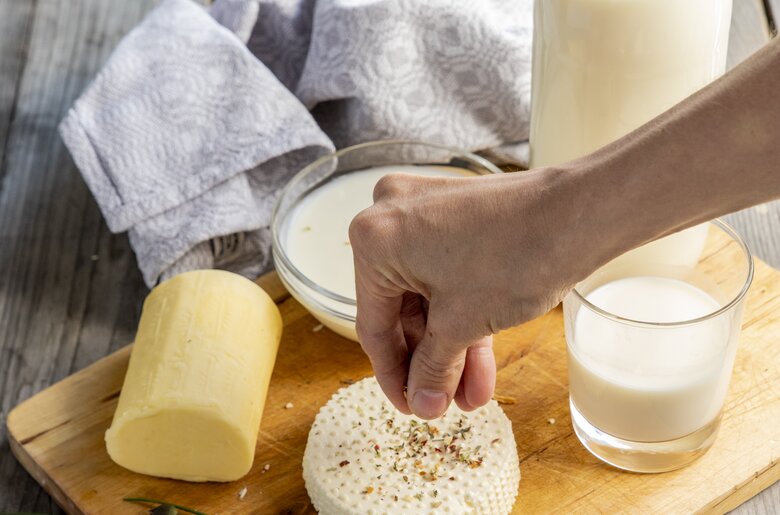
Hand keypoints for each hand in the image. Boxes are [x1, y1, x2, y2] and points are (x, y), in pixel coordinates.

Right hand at [349, 167, 595, 418]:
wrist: (579, 213)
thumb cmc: (517, 254)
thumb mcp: (461, 324)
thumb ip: (431, 368)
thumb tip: (421, 400)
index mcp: (374, 239)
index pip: (373, 324)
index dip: (392, 375)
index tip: (409, 405)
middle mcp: (391, 216)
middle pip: (401, 309)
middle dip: (430, 361)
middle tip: (442, 402)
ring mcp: (425, 212)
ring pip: (428, 295)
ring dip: (450, 346)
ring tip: (471, 392)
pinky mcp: (456, 215)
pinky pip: (446, 274)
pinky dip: (461, 314)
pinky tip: (479, 360)